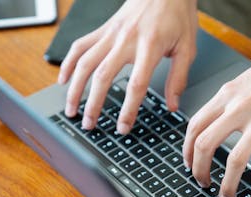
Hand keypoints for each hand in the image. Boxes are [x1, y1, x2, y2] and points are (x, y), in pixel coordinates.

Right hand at [58, 0, 197, 133]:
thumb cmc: (177, 15)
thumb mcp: (187, 47)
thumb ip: (179, 78)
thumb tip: (172, 105)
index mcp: (150, 46)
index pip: (136, 84)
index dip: (128, 109)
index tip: (123, 127)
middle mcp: (126, 40)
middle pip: (104, 76)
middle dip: (94, 104)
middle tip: (89, 124)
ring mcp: (111, 33)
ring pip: (85, 62)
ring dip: (75, 88)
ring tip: (70, 109)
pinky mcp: (103, 28)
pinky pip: (80, 46)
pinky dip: (68, 63)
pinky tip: (63, 80)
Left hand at [183, 22, 250, 196]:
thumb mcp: (245, 81)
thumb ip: (228, 103)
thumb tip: (213, 128)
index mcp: (227, 94)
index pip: (195, 126)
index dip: (187, 150)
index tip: (189, 163)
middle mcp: (240, 106)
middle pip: (206, 145)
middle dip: (199, 171)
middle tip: (202, 183)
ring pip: (235, 161)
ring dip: (227, 186)